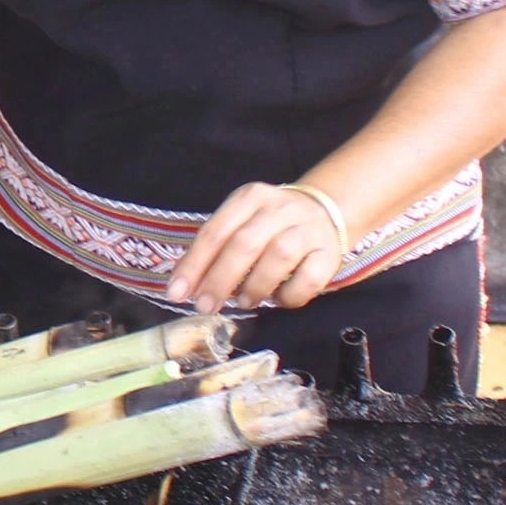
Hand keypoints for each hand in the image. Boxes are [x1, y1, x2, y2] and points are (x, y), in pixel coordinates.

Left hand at [161, 182, 346, 312]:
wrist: (325, 211)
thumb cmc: (271, 224)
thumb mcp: (241, 223)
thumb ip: (216, 249)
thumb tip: (186, 287)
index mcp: (249, 198)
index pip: (215, 231)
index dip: (194, 264)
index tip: (176, 293)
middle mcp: (279, 209)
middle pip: (244, 244)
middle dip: (219, 279)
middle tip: (205, 306)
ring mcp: (307, 229)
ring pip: (278, 257)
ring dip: (255, 286)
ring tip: (244, 301)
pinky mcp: (329, 253)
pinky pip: (308, 279)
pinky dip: (289, 295)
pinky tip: (278, 299)